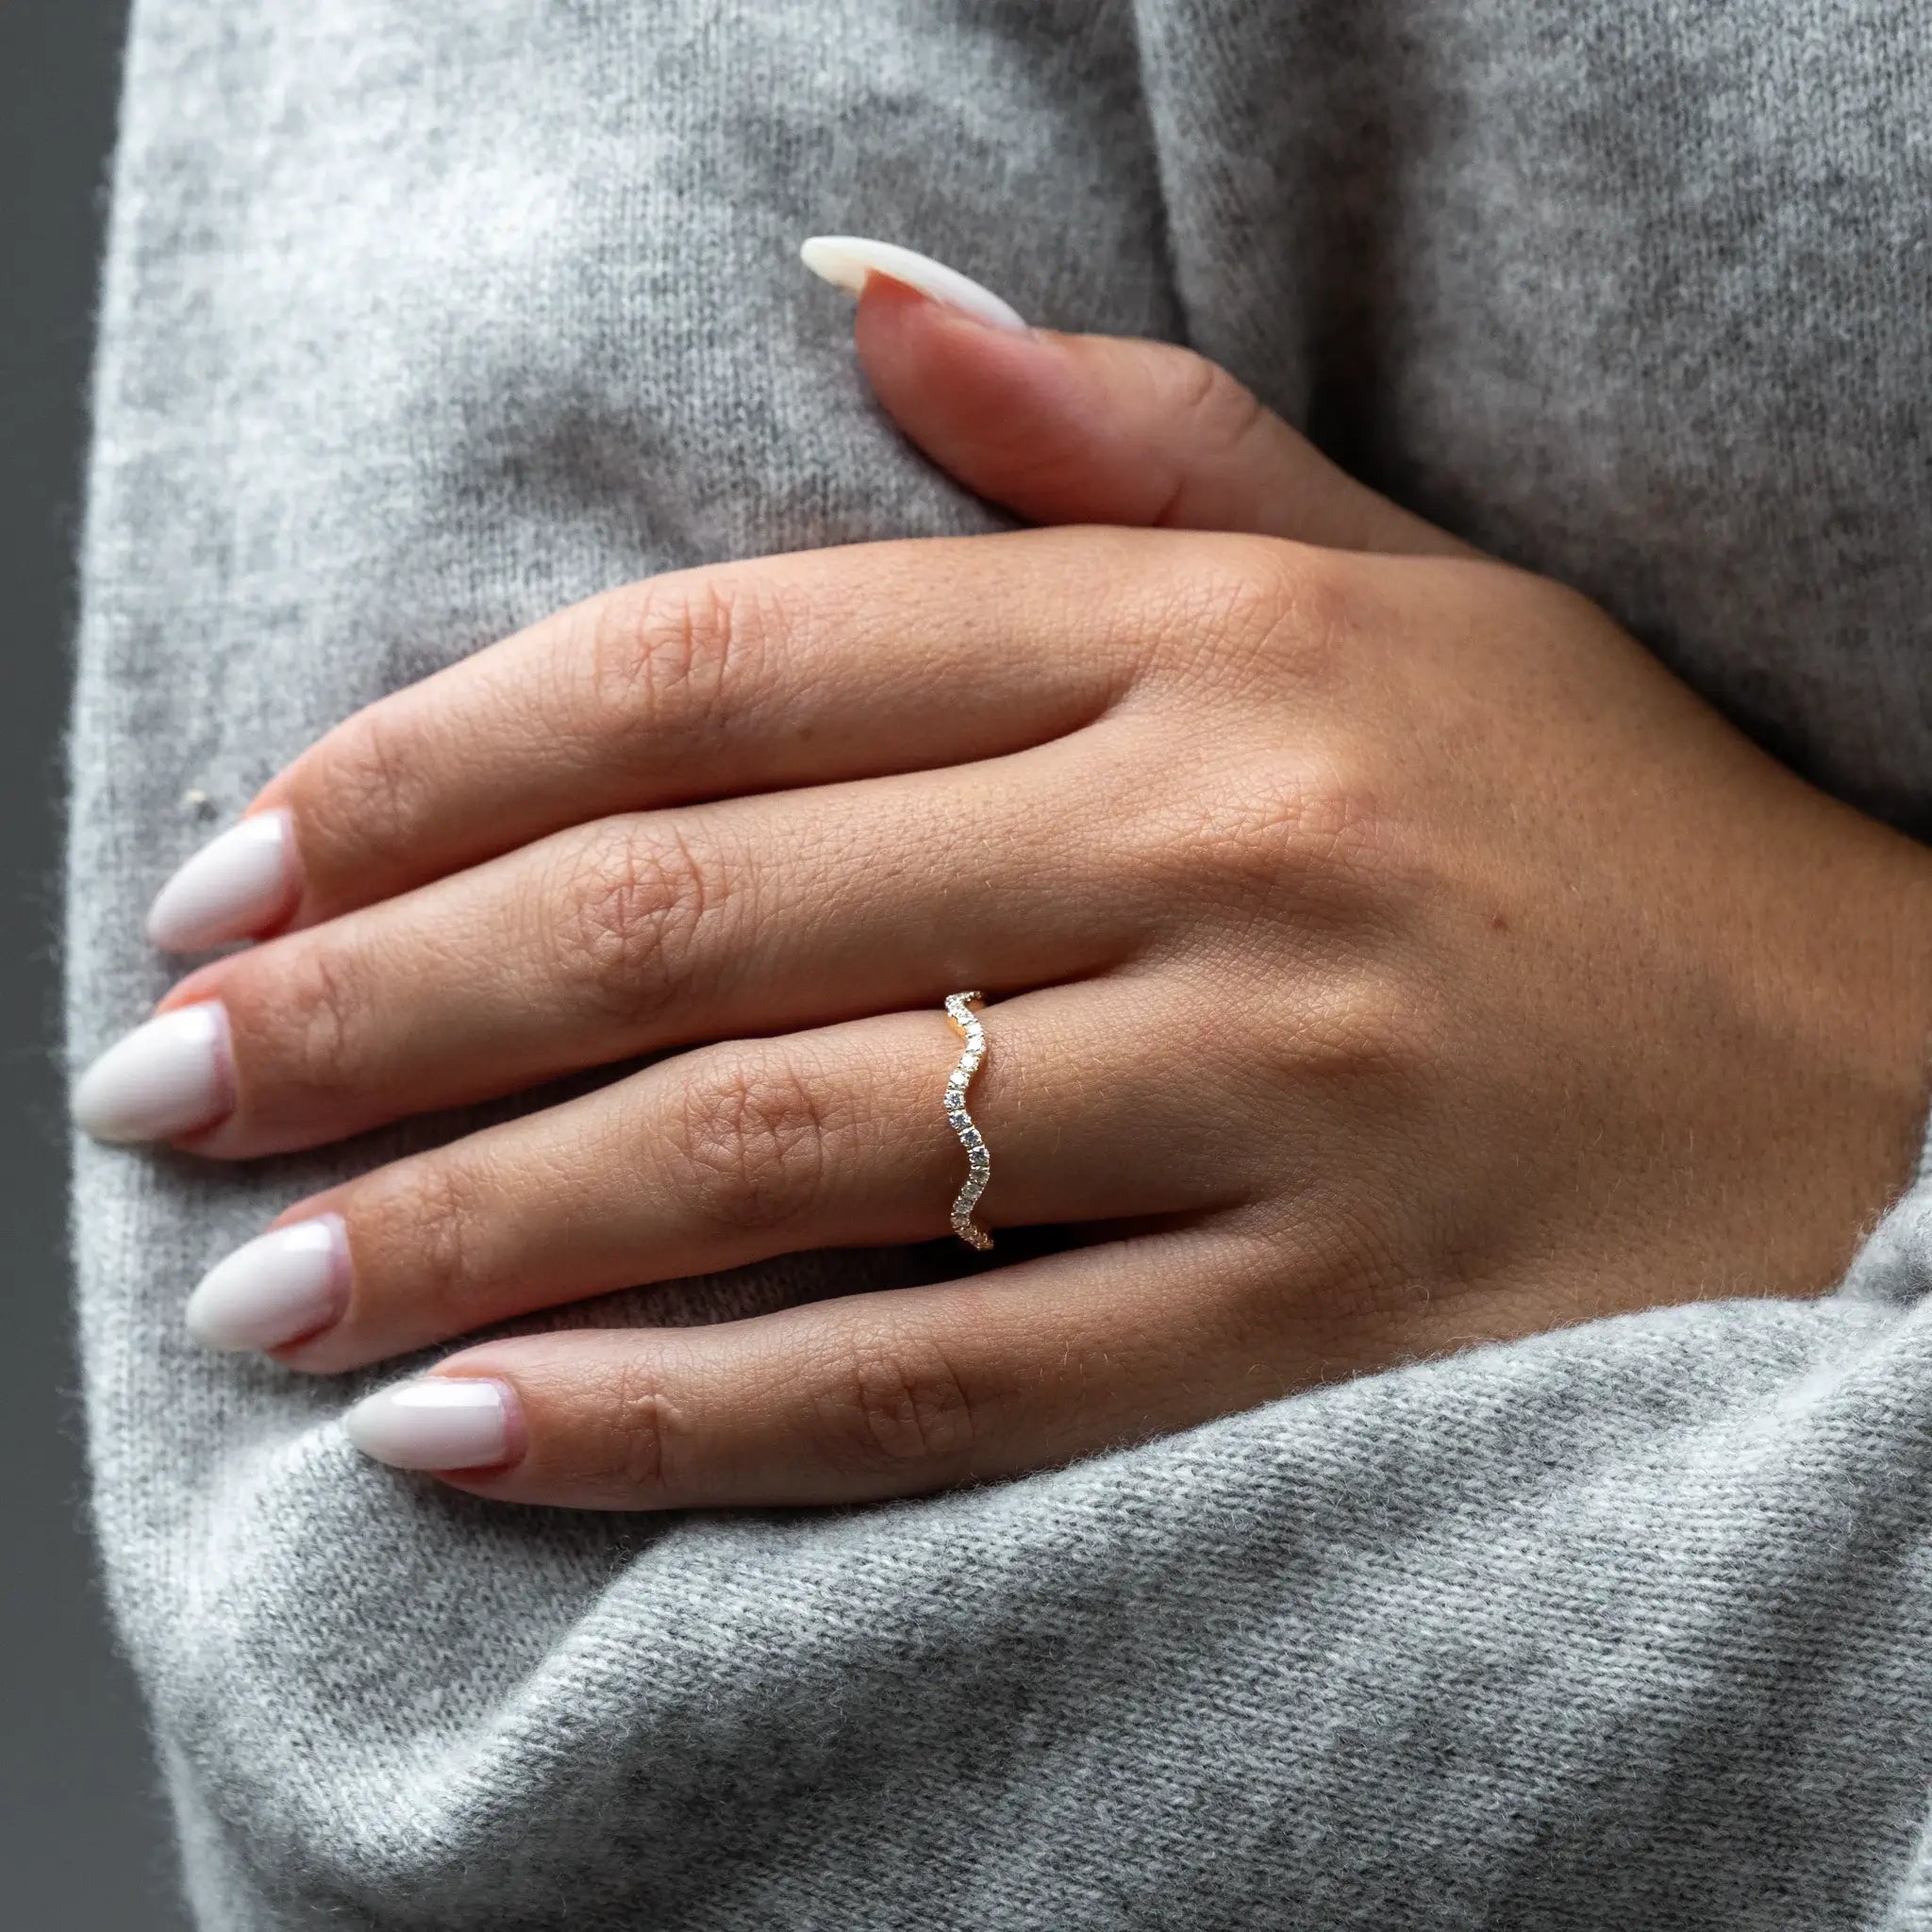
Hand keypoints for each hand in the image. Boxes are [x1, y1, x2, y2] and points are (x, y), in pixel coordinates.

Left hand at [74, 242, 1931, 1509]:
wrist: (1887, 1071)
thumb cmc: (1600, 820)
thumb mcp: (1386, 573)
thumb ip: (1113, 439)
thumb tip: (851, 292)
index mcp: (1204, 640)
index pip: (721, 673)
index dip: (436, 773)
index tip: (240, 875)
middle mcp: (1222, 845)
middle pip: (693, 922)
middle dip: (382, 1016)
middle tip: (170, 1095)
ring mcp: (1272, 1097)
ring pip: (786, 1163)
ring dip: (479, 1231)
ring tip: (264, 1295)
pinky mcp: (1317, 1326)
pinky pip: (942, 1384)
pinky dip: (693, 1415)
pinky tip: (488, 1433)